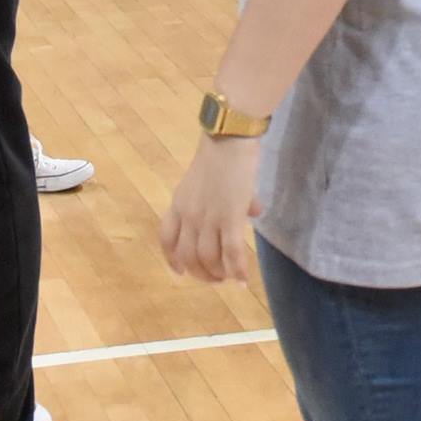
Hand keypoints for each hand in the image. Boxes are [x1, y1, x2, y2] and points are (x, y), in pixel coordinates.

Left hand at [157, 136, 263, 284]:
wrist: (229, 140)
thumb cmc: (221, 154)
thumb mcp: (208, 180)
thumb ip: (221, 200)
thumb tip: (253, 212)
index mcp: (178, 204)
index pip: (167, 239)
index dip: (172, 259)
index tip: (180, 271)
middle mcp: (189, 216)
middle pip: (187, 256)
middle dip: (200, 273)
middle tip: (214, 279)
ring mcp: (208, 219)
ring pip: (208, 259)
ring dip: (217, 274)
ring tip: (228, 279)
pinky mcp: (230, 218)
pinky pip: (231, 253)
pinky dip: (237, 270)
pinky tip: (244, 280)